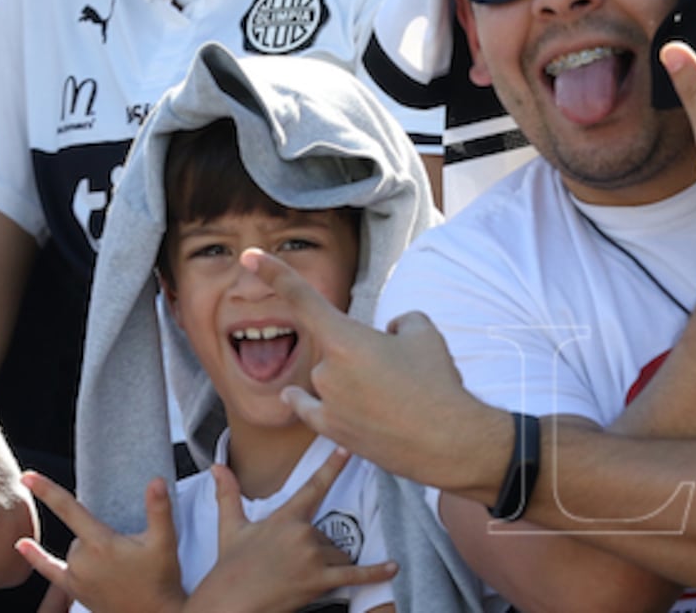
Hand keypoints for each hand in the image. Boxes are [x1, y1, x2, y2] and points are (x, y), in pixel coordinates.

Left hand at [15, 472, 185, 612]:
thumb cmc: (160, 579)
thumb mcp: (164, 541)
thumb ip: (159, 509)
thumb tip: (155, 481)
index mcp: (101, 544)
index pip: (69, 509)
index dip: (47, 490)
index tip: (27, 476)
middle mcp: (82, 560)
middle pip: (79, 531)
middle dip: (100, 533)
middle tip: (128, 550)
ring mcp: (76, 577)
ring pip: (74, 549)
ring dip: (91, 548)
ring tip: (120, 566)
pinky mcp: (74, 590)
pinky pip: (49, 569)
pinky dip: (36, 557)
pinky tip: (21, 546)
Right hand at [186, 450, 395, 612]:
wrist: (226, 604)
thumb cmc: (229, 569)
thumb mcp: (230, 529)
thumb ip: (228, 495)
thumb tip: (216, 467)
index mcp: (285, 517)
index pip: (314, 486)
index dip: (333, 466)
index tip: (349, 448)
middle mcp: (302, 533)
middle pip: (330, 534)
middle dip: (318, 549)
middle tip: (289, 564)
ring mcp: (312, 557)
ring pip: (339, 555)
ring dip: (328, 565)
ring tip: (298, 577)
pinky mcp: (318, 581)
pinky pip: (354, 575)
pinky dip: (376, 573)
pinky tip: (393, 568)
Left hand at [241, 248, 510, 497]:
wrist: (446, 441)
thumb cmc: (436, 382)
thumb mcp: (423, 332)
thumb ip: (400, 321)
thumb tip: (390, 332)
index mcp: (346, 338)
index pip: (302, 297)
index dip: (274, 273)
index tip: (249, 256)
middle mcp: (327, 370)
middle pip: (334, 347)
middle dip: (360, 351)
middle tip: (398, 370)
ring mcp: (327, 403)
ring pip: (330, 378)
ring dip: (353, 380)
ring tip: (392, 397)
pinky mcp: (332, 431)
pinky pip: (311, 408)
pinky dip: (312, 401)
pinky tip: (295, 397)